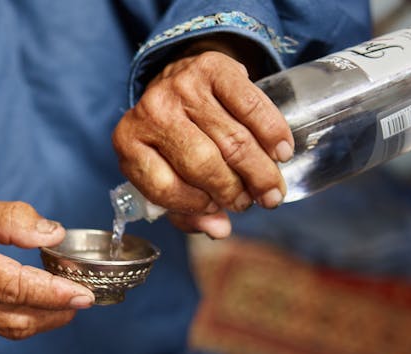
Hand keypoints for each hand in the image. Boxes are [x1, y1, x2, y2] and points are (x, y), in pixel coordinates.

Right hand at [0, 194, 94, 345]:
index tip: (83, 292)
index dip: (51, 293)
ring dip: (45, 318)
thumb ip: (11, 218)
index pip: (11, 286)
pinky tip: (31, 302)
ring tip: (67, 300)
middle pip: (17, 318)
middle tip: (85, 296)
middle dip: (57, 310)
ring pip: (11, 330)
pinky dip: (21, 318)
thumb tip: (53, 233)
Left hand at [112, 44, 293, 238]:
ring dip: (260, 170)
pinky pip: (251, 106)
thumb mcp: (167, 175)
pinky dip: (272, 133)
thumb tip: (219, 230)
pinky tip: (281, 152)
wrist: (178, 81)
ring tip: (271, 188)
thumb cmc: (173, 141)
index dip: (196, 205)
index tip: (218, 208)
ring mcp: (181, 86)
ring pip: (233, 140)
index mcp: (129, 144)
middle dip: (235, 191)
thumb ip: (188, 211)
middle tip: (254, 202)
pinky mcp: (213, 67)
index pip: (163, 187)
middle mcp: (151, 112)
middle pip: (203, 164)